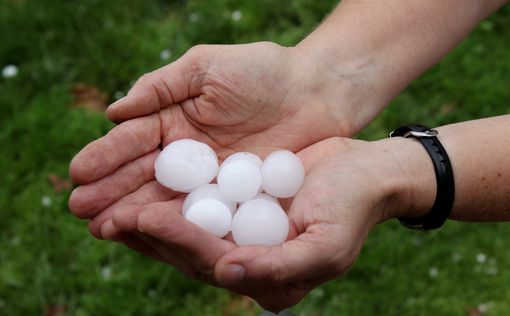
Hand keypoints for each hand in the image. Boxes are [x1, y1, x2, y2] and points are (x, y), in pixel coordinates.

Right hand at [69, 41, 378, 237]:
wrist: (316, 91)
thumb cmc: (264, 70)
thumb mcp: (207, 68)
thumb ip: (161, 87)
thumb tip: (113, 112)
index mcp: (173, 119)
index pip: (133, 141)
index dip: (105, 157)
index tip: (78, 174)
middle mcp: (186, 153)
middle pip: (142, 176)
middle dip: (111, 192)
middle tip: (81, 211)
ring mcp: (209, 178)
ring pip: (166, 198)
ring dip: (135, 213)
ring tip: (104, 229)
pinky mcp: (235, 197)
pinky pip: (202, 212)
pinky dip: (178, 224)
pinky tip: (153, 234)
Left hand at [95, 136, 430, 311]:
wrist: (366, 171)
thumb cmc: (353, 207)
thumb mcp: (326, 245)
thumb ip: (278, 267)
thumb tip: (226, 273)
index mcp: (267, 279)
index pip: (211, 263)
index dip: (176, 242)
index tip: (141, 217)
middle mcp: (247, 261)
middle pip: (188, 253)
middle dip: (147, 235)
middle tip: (106, 216)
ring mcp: (239, 234)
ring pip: (184, 231)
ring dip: (146, 220)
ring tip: (108, 206)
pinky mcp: (236, 207)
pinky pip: (195, 204)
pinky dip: (168, 196)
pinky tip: (141, 186)